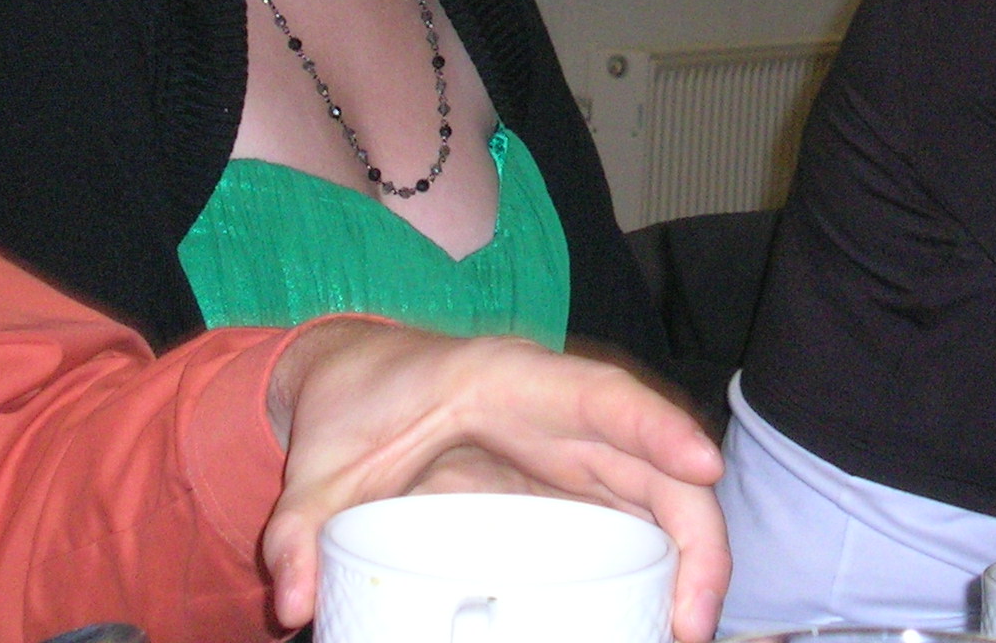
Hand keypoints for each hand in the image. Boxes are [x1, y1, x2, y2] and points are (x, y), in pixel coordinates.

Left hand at [259, 318, 729, 640]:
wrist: (358, 378)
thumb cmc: (354, 404)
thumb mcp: (320, 463)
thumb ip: (299, 526)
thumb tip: (293, 600)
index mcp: (508, 379)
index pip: (599, 394)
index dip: (654, 427)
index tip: (702, 465)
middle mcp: (559, 409)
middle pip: (652, 456)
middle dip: (693, 527)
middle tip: (695, 614)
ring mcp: (574, 446)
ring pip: (658, 490)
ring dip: (690, 554)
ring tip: (687, 626)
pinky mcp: (572, 483)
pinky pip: (635, 515)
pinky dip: (663, 560)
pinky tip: (666, 613)